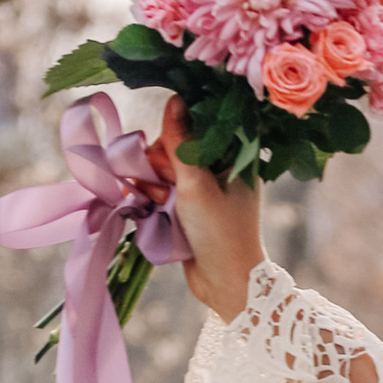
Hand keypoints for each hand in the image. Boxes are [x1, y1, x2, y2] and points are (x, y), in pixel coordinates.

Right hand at [155, 101, 263, 323]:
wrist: (225, 284)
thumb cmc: (220, 233)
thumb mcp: (197, 184)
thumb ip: (181, 142)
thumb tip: (174, 99)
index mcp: (232, 154)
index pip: (193, 123)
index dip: (173, 134)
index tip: (166, 150)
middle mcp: (216, 166)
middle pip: (170, 145)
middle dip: (159, 165)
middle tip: (166, 187)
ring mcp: (200, 187)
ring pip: (159, 167)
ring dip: (152, 184)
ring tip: (160, 204)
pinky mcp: (185, 206)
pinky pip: (158, 188)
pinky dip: (151, 197)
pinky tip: (150, 209)